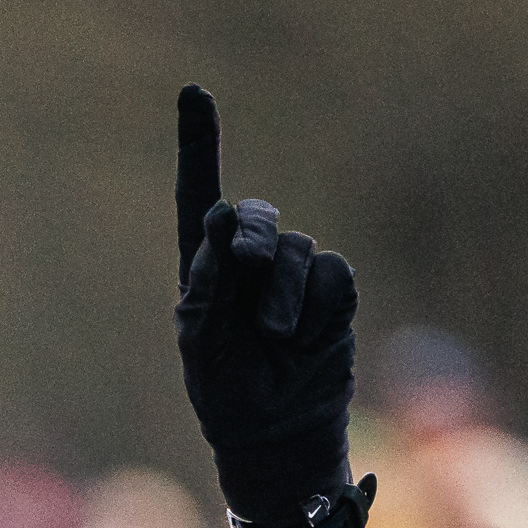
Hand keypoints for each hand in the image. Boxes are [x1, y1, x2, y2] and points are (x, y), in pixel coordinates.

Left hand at [173, 86, 372, 527]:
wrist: (277, 433)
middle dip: (250, 238)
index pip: (198, 197)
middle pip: (254, 217)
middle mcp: (248, 263)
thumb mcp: (199, 345)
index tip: (193, 93)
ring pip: (298, 253)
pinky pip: (334, 279)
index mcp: (204, 269)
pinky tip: (307, 344)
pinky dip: (321, 312)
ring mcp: (293, 277)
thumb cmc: (226, 394)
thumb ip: (205, 283)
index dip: (199, 145)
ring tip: (276, 343)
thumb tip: (216, 217)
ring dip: (285, 301)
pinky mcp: (332, 295)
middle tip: (243, 267)